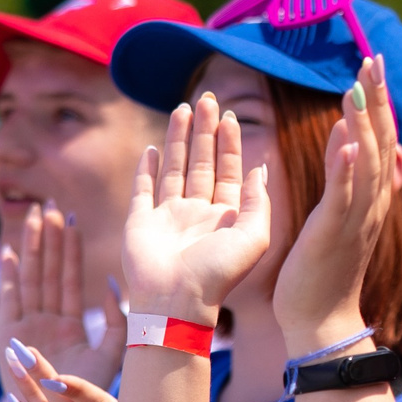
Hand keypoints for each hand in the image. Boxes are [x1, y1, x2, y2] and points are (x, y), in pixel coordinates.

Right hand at [0, 203, 124, 388]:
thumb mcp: (113, 352)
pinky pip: (9, 300)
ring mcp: (26, 327)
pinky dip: (8, 277)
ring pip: (30, 279)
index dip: (71, 249)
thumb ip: (117, 319)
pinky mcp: (8, 337)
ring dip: (30, 249)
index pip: (71, 277)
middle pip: (48, 271)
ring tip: (34, 218)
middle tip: (51, 205)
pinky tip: (9, 253)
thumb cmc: (89, 395)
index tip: (74, 219)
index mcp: (71, 324)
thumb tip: (113, 284)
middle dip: (49, 238)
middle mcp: (47, 321)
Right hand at [120, 94, 269, 323]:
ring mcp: (168, 217)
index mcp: (225, 217)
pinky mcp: (140, 221)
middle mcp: (197, 213)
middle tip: (205, 99)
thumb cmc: (218, 275)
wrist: (176, 302)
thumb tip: (260, 169)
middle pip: (202, 162)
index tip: (229, 115)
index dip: (229, 143)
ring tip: (182, 109)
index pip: (229, 170)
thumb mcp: (254, 237)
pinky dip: (146, 169)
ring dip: (177, 139)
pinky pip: (143, 189)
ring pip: (174, 168)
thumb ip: (258, 202)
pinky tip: (151, 148)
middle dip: (204, 131)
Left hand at [270, 55, 401, 353]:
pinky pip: (345, 195)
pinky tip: (346, 138)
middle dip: (377, 98)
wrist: (322, 320)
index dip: (379, 100)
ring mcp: (357, 218)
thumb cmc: (325, 270)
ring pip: (366, 161)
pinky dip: (348, 166)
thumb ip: (347, 175)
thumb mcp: (338, 214)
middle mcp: (371, 203)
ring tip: (358, 84)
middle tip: (373, 57)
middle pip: (382, 140)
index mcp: (370, 196)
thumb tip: (349, 134)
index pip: (380, 138)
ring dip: (364, 121)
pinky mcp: (336, 233)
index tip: (373, 64)